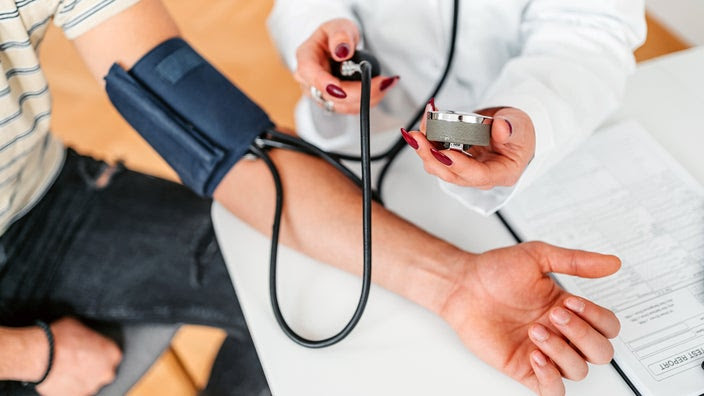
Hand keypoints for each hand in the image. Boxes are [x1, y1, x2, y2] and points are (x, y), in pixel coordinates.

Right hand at [36, 318, 121, 395]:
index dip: (100, 351)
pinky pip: (75, 391)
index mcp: (112, 353)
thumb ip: (90, 336)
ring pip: (89, 382)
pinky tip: (60, 377)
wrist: (40, 355)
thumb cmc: (60, 339)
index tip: (91, 350)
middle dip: (93, 367)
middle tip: (78, 360)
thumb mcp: (80, 326)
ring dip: (81, 377)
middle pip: (103, 370)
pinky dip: (69, 386)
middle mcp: (106, 372)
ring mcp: (91, 387)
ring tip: (66, 368)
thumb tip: (87, 337)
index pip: (112, 353)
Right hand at [294, 18, 398, 113]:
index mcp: (306, 58)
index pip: (311, 75)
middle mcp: (309, 81)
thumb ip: (340, 36)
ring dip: (366, 99)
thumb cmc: (336, 35)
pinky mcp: (333, 103)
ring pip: (341, 106)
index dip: (327, 84)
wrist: (338, 46)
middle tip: (382, 83)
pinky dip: (367, 100)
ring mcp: (320, 94)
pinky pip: (350, 108)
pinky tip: (380, 89)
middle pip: (329, 95)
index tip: (344, 90)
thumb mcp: (339, 26)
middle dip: (357, 93)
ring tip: (385, 84)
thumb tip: (342, 52)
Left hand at [402, 101, 534, 188]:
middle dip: (431, 156)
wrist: (512, 129)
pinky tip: (423, 125)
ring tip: (417, 130)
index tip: (443, 153)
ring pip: (439, 166)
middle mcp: (479, 176)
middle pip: (451, 174)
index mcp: (501, 173)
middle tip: (418, 138)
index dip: (458, 165)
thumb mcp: (520, 127)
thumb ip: (511, 129)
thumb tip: (501, 127)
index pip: (477, 175)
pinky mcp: (454, 160)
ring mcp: (465, 169)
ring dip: (424, 149)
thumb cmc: (519, 133)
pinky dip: (427, 141)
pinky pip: (436, 154)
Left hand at [440, 242, 620, 394]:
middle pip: (600, 352)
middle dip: (582, 333)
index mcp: (569, 310)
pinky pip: (552, 390)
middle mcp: (560, 333)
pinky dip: (551, 378)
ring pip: (578, 370)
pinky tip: (537, 356)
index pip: (607, 326)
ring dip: (562, 350)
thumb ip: (576, 261)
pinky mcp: (524, 368)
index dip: (597, 317)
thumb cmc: (495, 271)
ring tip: (535, 330)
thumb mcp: (538, 257)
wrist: (463, 286)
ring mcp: (544, 352)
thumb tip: (612, 262)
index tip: (570, 301)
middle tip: (555, 314)